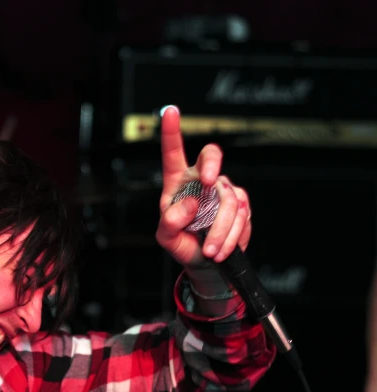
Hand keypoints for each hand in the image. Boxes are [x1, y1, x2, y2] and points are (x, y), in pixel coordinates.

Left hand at [155, 106, 251, 268]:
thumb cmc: (182, 242)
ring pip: (228, 200)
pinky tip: (220, 249)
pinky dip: (231, 238)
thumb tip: (190, 204)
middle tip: (208, 180)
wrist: (205, 263)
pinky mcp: (242, 203)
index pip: (173, 153)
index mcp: (178, 182)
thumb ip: (170, 222)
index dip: (171, 132)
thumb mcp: (166, 238)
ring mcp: (223, 189)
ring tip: (210, 250)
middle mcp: (201, 179)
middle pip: (210, 155)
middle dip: (210, 164)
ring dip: (220, 231)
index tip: (169, 112)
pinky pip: (242, 216)